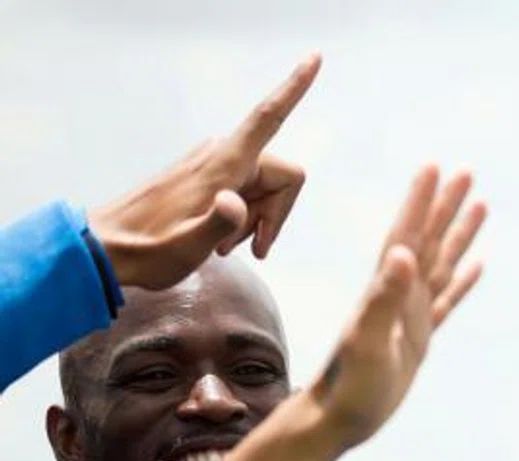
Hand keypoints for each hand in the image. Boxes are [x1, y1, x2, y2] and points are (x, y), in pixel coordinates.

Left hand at [89, 56, 318, 289]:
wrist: (109, 249)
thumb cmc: (148, 250)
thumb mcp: (187, 246)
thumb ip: (217, 222)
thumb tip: (236, 201)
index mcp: (223, 166)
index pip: (267, 117)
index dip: (294, 89)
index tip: (315, 58)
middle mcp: (221, 157)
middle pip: (283, 175)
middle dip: (276, 215)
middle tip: (250, 248)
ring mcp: (214, 166)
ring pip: (266, 188)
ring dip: (256, 221)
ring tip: (223, 247)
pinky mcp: (207, 178)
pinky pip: (247, 192)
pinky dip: (243, 220)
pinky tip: (220, 241)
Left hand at [306, 167, 485, 448]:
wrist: (336, 418)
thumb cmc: (348, 385)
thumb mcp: (366, 341)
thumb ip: (383, 297)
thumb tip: (402, 252)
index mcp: (386, 290)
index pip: (407, 236)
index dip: (421, 202)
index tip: (436, 168)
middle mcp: (398, 295)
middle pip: (428, 241)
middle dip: (446, 206)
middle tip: (467, 172)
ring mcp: (410, 315)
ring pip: (441, 264)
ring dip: (459, 234)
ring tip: (481, 205)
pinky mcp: (418, 338)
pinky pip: (447, 300)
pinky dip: (463, 280)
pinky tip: (476, 266)